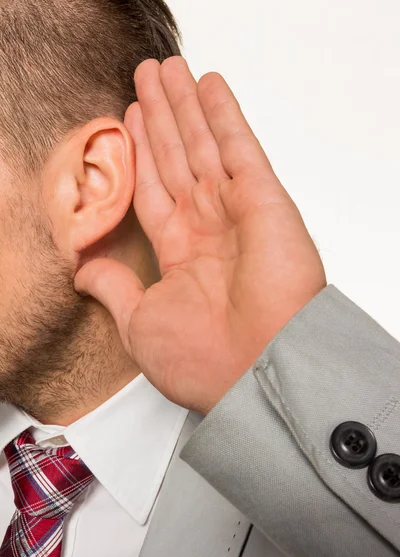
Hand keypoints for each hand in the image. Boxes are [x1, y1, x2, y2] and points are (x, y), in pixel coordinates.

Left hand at [74, 57, 326, 414]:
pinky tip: (208, 86)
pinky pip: (240, 147)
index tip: (129, 120)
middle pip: (176, 157)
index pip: (154, 190)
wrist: (258, 373)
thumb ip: (113, 287)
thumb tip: (83, 270)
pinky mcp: (264, 199)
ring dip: (186, 105)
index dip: (141, 154)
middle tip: (148, 78)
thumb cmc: (204, 361)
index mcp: (181, 255)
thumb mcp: (139, 323)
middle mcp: (208, 228)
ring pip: (204, 143)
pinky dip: (224, 115)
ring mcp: (236, 211)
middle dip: (161, 117)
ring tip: (168, 70)